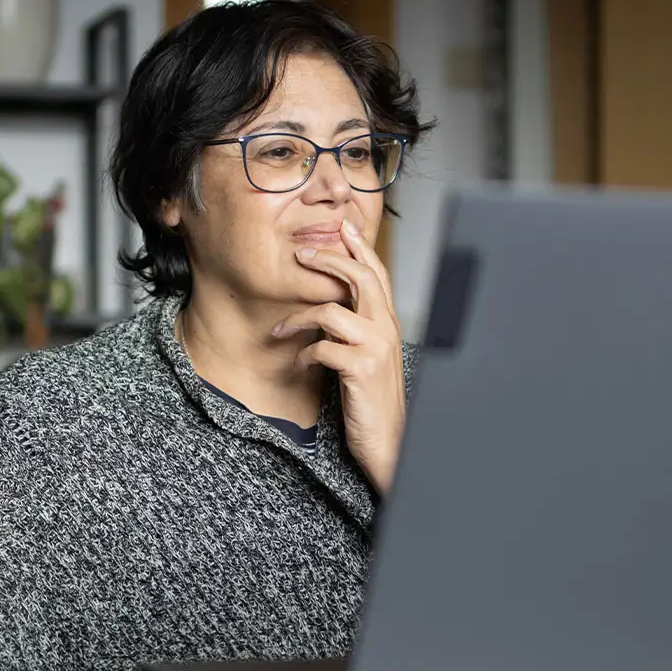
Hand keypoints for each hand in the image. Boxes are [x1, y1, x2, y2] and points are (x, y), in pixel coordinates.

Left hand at [273, 218, 405, 492]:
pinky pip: (322, 348)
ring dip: (298, 318)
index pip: (378, 274)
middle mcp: (387, 330)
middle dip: (328, 259)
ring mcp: (376, 348)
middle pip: (360, 277)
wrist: (391, 443)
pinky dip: (303, 355)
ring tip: (280, 329)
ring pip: (331, 311)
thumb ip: (357, 332)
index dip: (359, 247)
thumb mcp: (369, 360)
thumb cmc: (373, 402)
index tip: (341, 227)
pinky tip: (298, 366)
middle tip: (300, 254)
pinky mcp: (361, 369)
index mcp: (389, 324)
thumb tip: (330, 310)